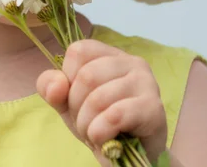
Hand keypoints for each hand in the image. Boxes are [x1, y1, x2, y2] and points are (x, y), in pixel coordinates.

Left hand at [37, 39, 167, 162]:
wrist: (133, 157)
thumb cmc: (101, 122)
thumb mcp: (68, 104)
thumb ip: (52, 88)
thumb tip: (56, 84)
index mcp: (111, 54)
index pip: (79, 51)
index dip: (67, 78)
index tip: (75, 98)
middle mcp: (132, 61)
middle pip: (86, 75)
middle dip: (76, 107)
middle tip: (85, 122)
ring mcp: (146, 82)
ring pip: (98, 98)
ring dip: (87, 124)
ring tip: (94, 133)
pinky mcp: (153, 108)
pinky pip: (115, 116)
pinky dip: (100, 132)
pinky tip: (102, 139)